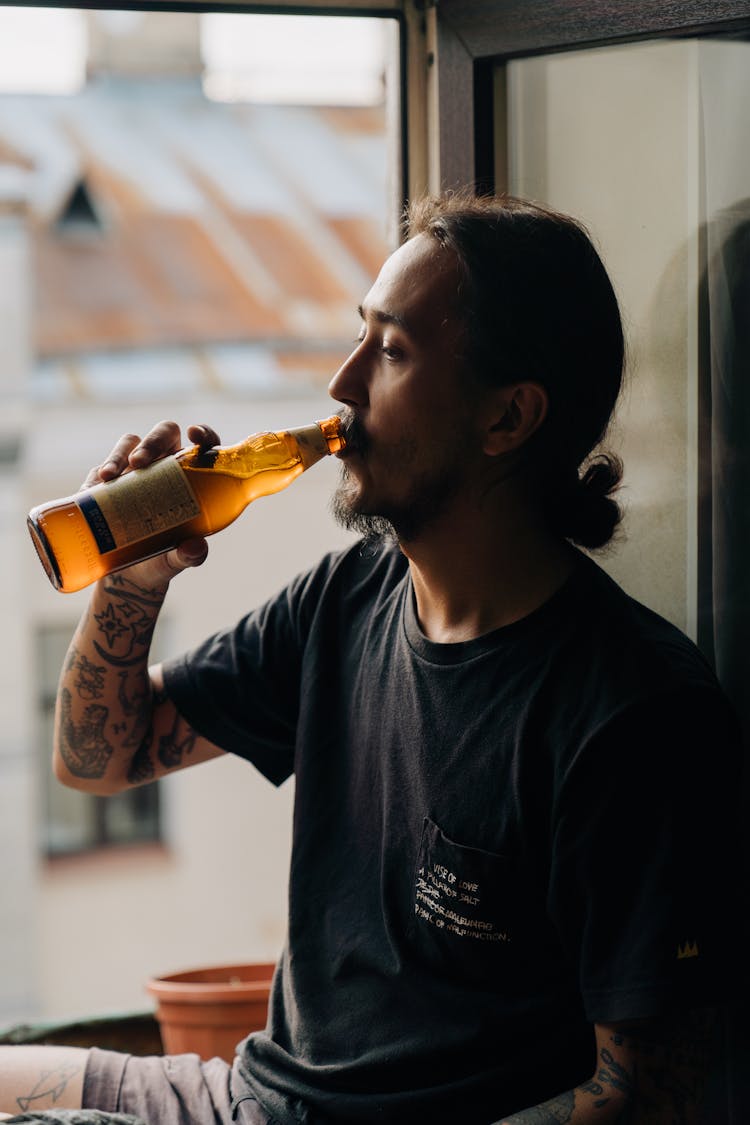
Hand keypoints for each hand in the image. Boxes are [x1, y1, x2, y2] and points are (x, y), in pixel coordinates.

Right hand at [83, 420, 221, 584]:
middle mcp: (165, 467)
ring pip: (132, 442)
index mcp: (192, 478)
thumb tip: (196, 548)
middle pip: (164, 434)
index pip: (203, 445)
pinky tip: (101, 481)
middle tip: (140, 462)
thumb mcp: (175, 561)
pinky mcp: (109, 479)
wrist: (126, 575)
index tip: (195, 435)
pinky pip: (107, 463)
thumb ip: (189, 555)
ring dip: (122, 453)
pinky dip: (104, 467)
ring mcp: (135, 471)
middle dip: (153, 441)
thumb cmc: (160, 561)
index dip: (204, 433)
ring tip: (110, 476)